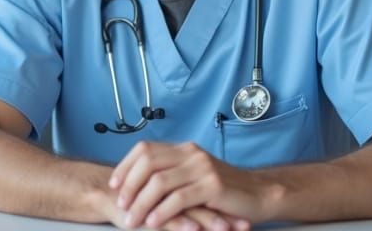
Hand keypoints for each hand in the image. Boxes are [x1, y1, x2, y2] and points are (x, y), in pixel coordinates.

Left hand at [109, 141, 265, 229]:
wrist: (259, 195)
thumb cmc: (223, 191)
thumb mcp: (194, 176)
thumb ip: (172, 174)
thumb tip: (136, 181)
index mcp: (184, 149)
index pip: (145, 149)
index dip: (125, 166)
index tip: (113, 184)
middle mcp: (192, 153)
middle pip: (148, 163)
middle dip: (129, 185)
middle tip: (120, 205)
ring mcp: (202, 168)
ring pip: (160, 183)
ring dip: (141, 203)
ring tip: (132, 220)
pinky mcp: (212, 186)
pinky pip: (178, 199)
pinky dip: (162, 212)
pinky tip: (153, 223)